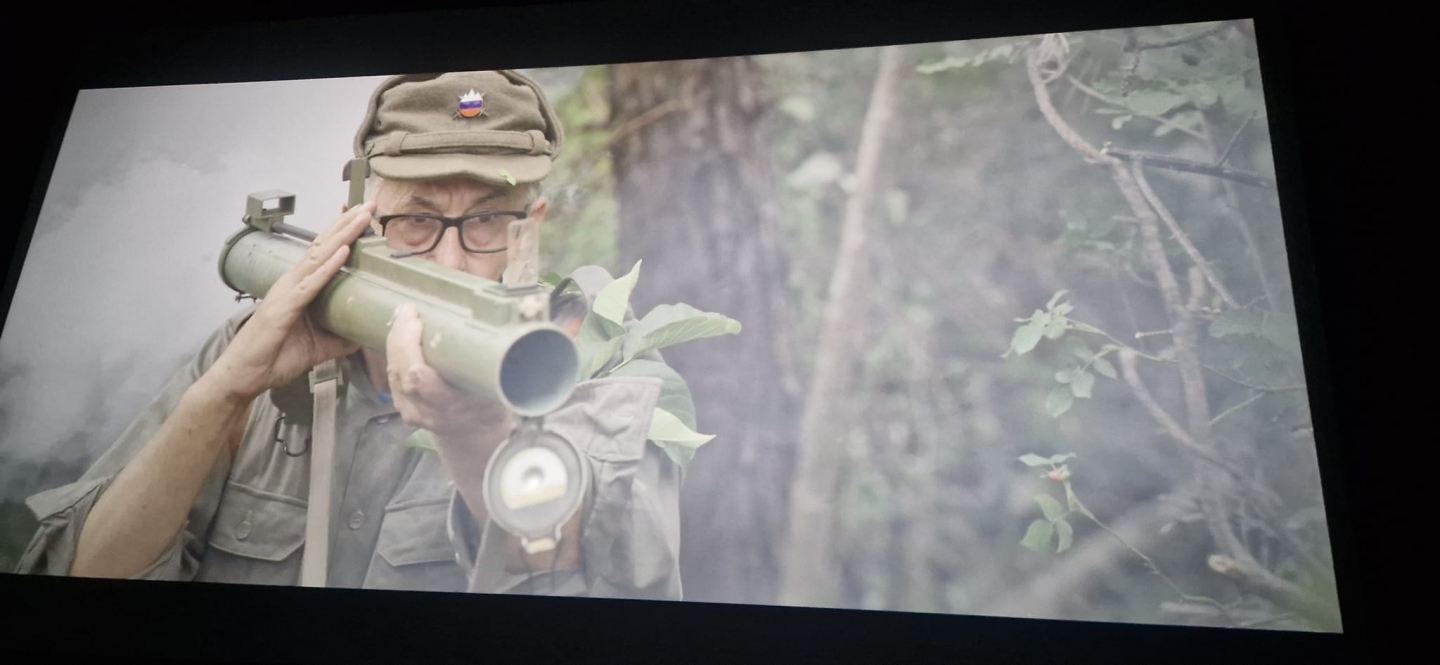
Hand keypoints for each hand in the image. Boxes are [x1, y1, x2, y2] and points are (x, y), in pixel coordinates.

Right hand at [204, 202, 374, 402]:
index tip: (363, 216)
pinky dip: (328, 267)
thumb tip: (365, 334)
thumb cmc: (274, 358)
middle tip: (369, 204)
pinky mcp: (284, 308)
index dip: (343, 233)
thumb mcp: (318, 347)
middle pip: (323, 246)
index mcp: (299, 288)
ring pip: (319, 257)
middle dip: (347, 224)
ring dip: (343, 235)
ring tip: (362, 217)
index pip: (324, 254)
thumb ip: (340, 338)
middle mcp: (292, 283)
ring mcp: (287, 293)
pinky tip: (343, 252)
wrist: (244, 377)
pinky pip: (310, 284)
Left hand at [385, 303, 512, 445]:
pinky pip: (393, 372)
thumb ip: (489, 367)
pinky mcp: (400, 402)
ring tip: (405, 315)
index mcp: (448, 407)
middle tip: (411, 312)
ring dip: (397, 340)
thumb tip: (492, 326)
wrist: (471, 434)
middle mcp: (424, 410)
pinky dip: (395, 349)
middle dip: (403, 339)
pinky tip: (401, 330)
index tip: (420, 326)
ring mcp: (408, 408)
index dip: (412, 353)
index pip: (421, 383)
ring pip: (394, 370)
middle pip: (403, 372)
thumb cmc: (487, 407)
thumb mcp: (495, 391)